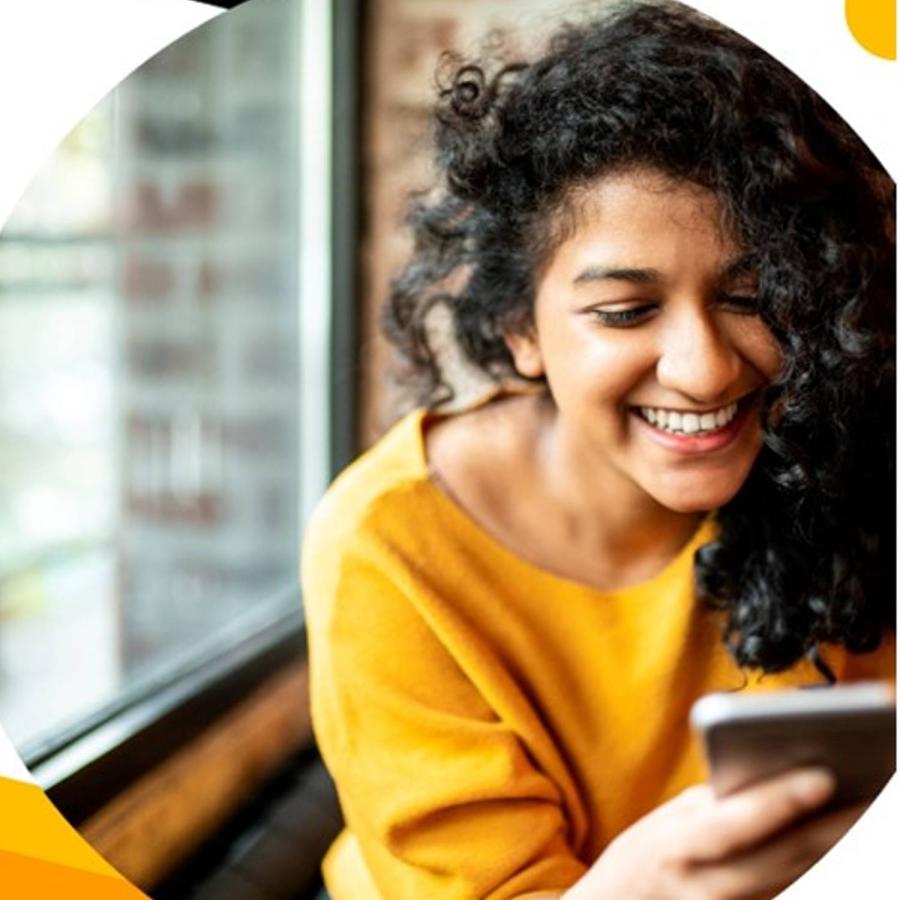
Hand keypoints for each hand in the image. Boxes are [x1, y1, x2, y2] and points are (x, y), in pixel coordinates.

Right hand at [563, 767, 864, 899]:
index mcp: (676, 847)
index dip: (778, 801)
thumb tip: (776, 779)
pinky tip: (847, 844)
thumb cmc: (642, 860)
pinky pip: (794, 894)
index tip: (823, 774)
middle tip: (879, 788)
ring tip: (874, 809)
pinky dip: (823, 869)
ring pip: (800, 880)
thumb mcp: (665, 824)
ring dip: (841, 846)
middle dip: (836, 825)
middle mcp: (706, 888)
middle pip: (783, 857)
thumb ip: (715, 805)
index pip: (734, 824)